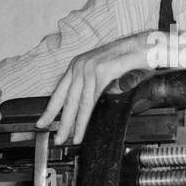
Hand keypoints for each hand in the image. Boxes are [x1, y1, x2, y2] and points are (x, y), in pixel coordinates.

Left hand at [35, 33, 152, 144]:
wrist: (143, 46)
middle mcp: (80, 65)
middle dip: (61, 122)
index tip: (42, 123)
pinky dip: (87, 116)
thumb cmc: (126, 59)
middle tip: (57, 138)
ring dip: (75, 123)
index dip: (50, 110)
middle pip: (66, 99)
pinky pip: (91, 100)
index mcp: (77, 65)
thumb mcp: (103, 73)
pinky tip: (84, 127)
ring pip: (79, 102)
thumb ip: (92, 88)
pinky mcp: (101, 72)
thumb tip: (87, 109)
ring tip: (73, 138)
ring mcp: (89, 68)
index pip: (60, 91)